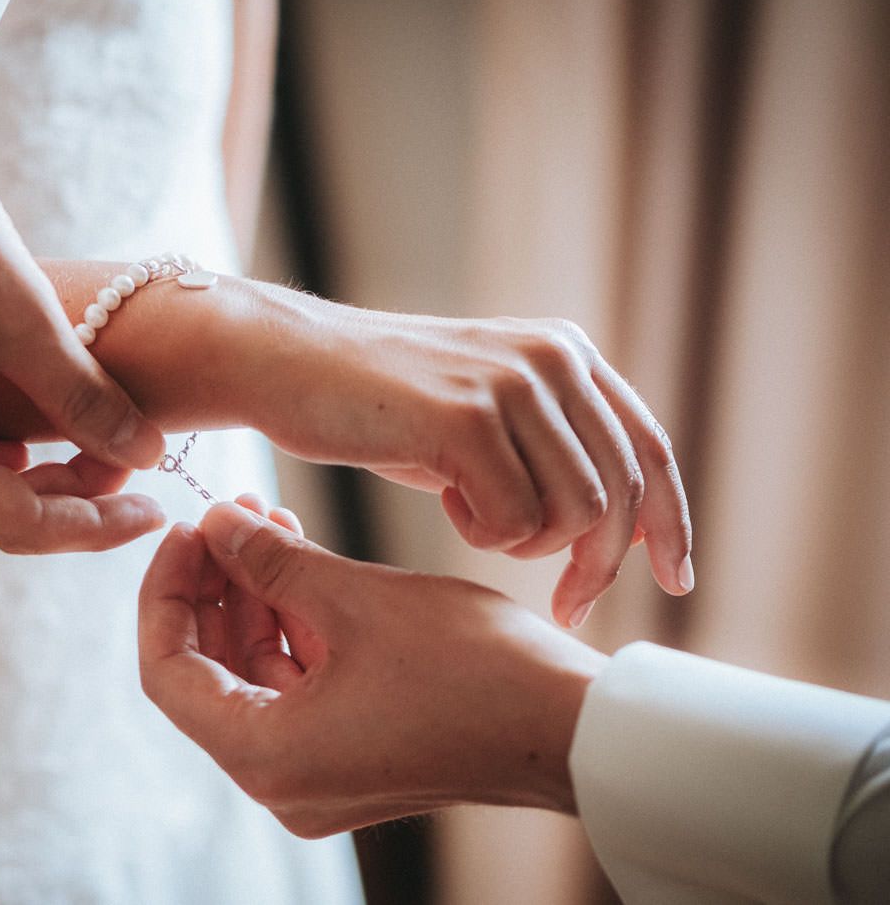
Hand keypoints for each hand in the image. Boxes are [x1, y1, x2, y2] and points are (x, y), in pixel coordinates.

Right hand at [0, 10, 165, 552]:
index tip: (155, 505)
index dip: (94, 527)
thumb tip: (146, 455)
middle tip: (118, 470)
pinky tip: (12, 433)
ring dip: (5, 497)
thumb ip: (84, 398)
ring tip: (73, 456)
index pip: (15, 526)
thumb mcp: (23, 316)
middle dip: (52, 511)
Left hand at [138, 501, 604, 837]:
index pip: (167, 671)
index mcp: (266, 757)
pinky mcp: (356, 750)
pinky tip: (303, 557)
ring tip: (267, 519)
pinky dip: (295, 623)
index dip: (165, 591)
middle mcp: (282, 779)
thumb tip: (214, 523)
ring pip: (256, 671)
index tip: (185, 530)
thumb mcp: (358, 601)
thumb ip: (271, 561)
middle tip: (228, 514)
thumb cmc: (476, 672)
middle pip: (209, 672)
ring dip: (257, 596)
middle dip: (215, 585)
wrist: (576, 726)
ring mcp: (320, 770)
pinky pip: (299, 683)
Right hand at [246, 291, 692, 624]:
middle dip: (601, 566)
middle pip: (623, 492)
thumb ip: (549, 453)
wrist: (285, 364)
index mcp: (565, 353)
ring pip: (577, 513)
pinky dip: (484, 534)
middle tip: (567, 606)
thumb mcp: (481, 418)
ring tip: (473, 518)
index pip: (649, 447)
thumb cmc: (376, 406)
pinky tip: (444, 501)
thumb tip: (622, 529)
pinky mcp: (465, 417)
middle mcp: (552, 358)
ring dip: (529, 543)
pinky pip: (515, 521)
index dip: (671, 522)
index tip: (673, 580)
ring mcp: (511, 383)